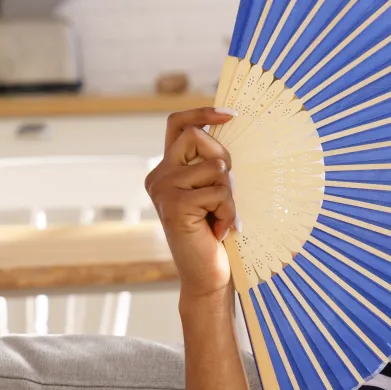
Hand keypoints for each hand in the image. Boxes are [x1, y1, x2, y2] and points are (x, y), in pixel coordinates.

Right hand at [144, 107, 238, 300]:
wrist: (209, 277)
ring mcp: (162, 189)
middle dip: (225, 161)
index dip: (203, 112)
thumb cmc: (219, 234)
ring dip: (231, 195)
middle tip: (228, 194)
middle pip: (198, 137)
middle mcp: (160, 176)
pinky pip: (218, 192)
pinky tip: (219, 231)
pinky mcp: (173, 205)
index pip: (179, 124)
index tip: (231, 114)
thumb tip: (230, 127)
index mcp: (169, 169)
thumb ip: (214, 165)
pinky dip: (229, 212)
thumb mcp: (218, 192)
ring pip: (216, 167)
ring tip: (222, 218)